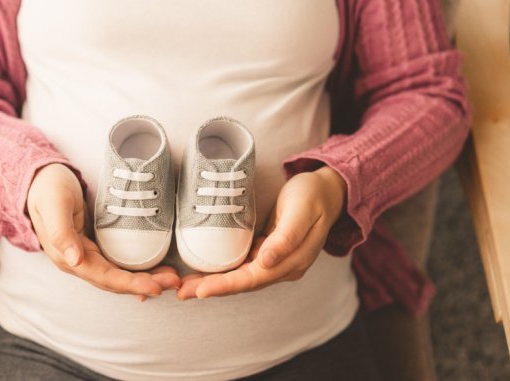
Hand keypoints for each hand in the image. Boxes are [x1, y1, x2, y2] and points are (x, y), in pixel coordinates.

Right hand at [26, 163, 179, 298]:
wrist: (39, 180)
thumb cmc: (47, 189)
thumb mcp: (54, 205)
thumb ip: (62, 233)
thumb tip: (75, 260)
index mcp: (68, 258)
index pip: (104, 277)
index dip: (130, 284)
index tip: (154, 288)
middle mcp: (79, 262)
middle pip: (116, 281)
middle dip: (145, 284)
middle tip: (174, 283)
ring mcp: (88, 255)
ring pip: (120, 275)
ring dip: (145, 279)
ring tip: (172, 278)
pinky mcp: (96, 246)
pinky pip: (119, 264)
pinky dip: (138, 269)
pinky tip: (155, 270)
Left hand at [177, 165, 346, 299]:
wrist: (327, 190)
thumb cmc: (313, 196)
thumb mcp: (301, 211)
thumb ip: (286, 237)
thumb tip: (266, 261)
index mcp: (293, 262)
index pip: (253, 278)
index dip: (226, 285)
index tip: (201, 291)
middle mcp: (284, 268)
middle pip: (243, 283)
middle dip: (212, 288)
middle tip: (182, 292)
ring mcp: (277, 262)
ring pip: (241, 277)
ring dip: (214, 282)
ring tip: (186, 286)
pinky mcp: (269, 253)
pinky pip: (243, 266)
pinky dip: (224, 271)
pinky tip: (205, 271)